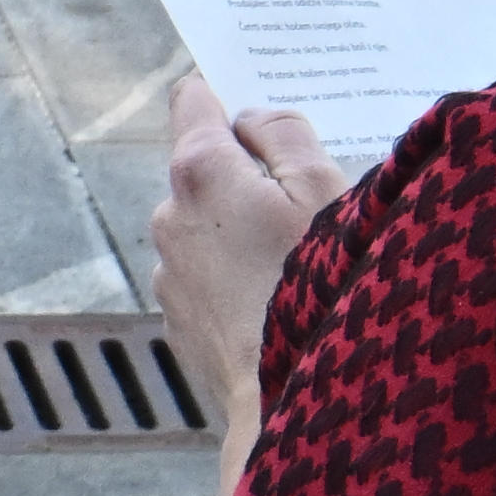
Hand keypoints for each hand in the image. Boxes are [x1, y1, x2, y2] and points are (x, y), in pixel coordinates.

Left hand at [152, 65, 355, 446]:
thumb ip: (287, 135)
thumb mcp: (326, 191)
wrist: (290, 403)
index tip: (254, 96)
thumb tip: (254, 118)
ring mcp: (169, 270)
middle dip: (249, 173)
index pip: (194, 99)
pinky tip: (283, 300)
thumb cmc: (321, 289)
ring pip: (209, 228)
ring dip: (244, 232)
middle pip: (206, 168)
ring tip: (303, 259)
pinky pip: (211, 277)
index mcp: (201, 171)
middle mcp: (169, 215)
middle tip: (307, 194)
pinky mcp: (178, 318)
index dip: (225, 92)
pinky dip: (239, 276)